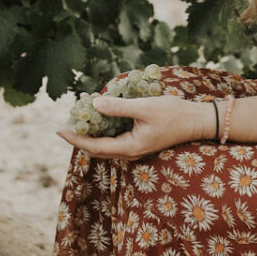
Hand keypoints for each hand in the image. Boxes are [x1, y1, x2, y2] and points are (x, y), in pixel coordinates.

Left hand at [58, 92, 213, 158]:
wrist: (197, 120)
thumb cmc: (173, 114)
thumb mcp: (144, 107)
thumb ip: (119, 107)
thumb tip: (95, 105)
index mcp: (130, 147)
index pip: (94, 147)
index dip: (75, 139)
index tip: (59, 129)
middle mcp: (130, 151)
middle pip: (97, 147)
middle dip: (80, 134)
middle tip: (67, 120)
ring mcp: (135, 146)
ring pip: (106, 141)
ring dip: (93, 128)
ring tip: (81, 110)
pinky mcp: (139, 139)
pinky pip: (116, 135)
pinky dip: (105, 124)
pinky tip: (101, 109)